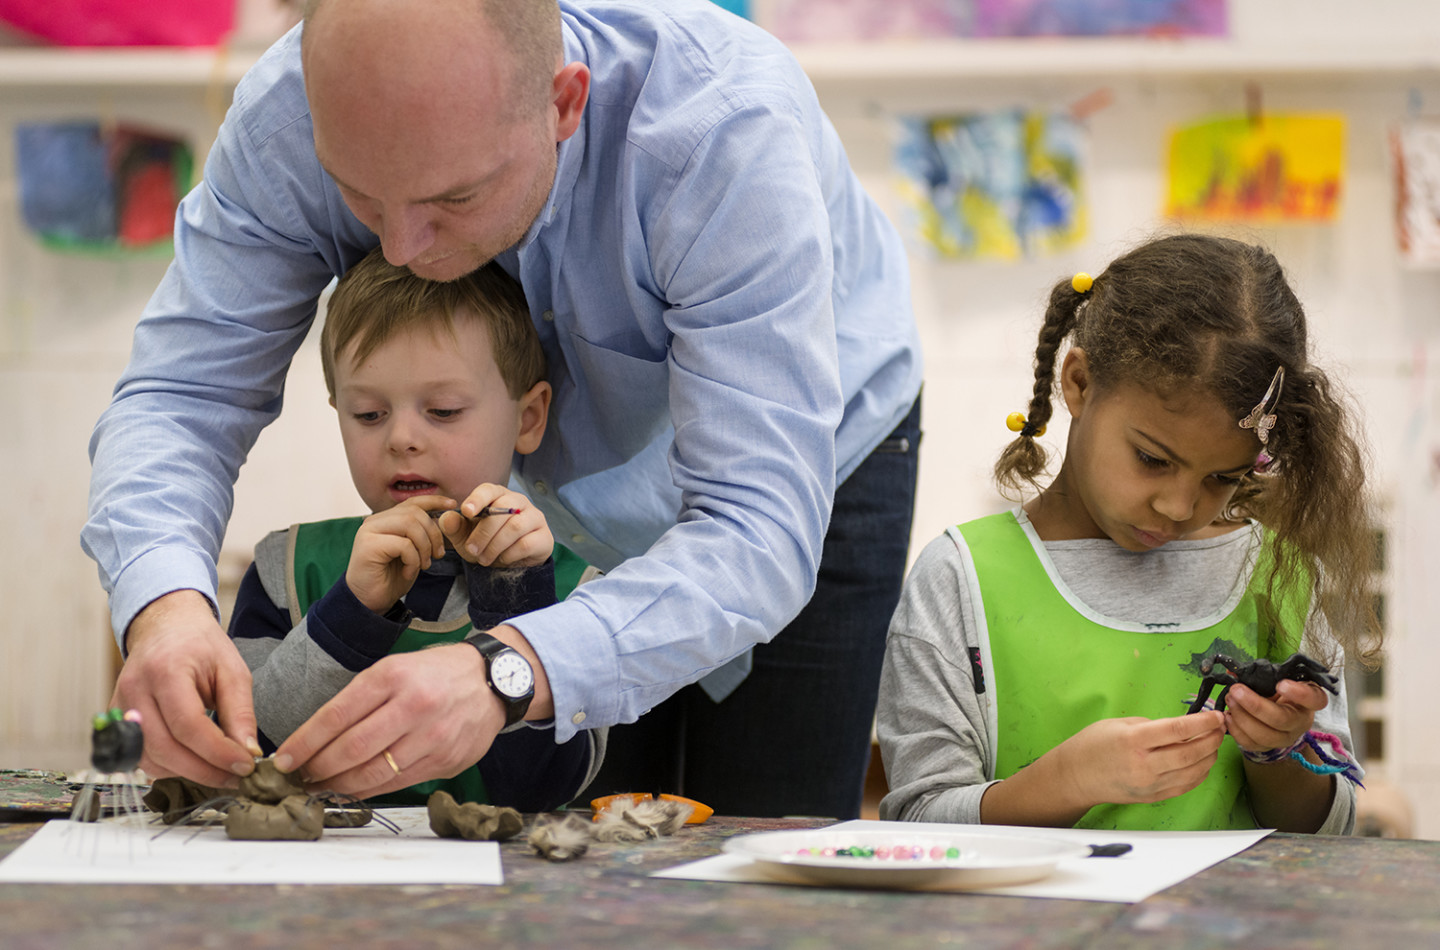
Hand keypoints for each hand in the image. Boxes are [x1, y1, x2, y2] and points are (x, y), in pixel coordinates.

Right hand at [111, 590, 258, 785]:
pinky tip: (194, 764)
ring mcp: (120, 707)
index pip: (188, 725)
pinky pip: (140, 757)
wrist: (166, 628)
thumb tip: (248, 753)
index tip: (245, 765)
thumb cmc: (201, 645)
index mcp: (165, 670)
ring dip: (186, 774)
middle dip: (203, 770)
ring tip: (219, 773)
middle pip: (164, 748)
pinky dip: (168, 767)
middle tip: (234, 777)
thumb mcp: (232, 670)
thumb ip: (240, 712)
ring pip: (148, 759)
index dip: (217, 752)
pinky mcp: (117, 722)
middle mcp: (135, 691)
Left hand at [271, 642, 505, 797]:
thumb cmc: (434, 674)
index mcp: (392, 676)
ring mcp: (432, 736)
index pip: (336, 715)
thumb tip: (316, 737)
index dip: (304, 743)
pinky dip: (368, 790)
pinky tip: (352, 789)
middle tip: (299, 777)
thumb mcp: (394, 669)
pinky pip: (397, 783)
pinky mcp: (445, 760)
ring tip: (320, 787)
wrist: (491, 681)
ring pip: (373, 773)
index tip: (284, 759)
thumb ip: (360, 700)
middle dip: (317, 769)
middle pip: (351, 749)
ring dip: (338, 785)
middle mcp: (412, 705)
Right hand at [345, 495, 453, 612]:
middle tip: (437, 555)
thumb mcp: (413, 552)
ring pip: (410, 525)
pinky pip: (404, 545)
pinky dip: (413, 560)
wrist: (369, 602)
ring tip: (424, 565)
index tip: (452, 505)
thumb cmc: (391, 577)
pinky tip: (408, 572)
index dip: (434, 501)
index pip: (412, 502)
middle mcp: (375, 521)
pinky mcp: (368, 546)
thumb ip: (422, 533)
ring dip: (424, 547)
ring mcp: (369, 532)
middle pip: (414, 513)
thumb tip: (444, 518)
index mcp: (386, 520)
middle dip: (433, 533)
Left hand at [436, 484, 551, 567]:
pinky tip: (503, 559)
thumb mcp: (465, 538)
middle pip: (502, 509)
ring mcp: (535, 518)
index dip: (478, 499)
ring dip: (495, 546)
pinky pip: (525, 544)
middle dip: (483, 533)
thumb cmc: (485, 543)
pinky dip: (509, 555)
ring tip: (484, 559)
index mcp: (498, 496)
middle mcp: (519, 502)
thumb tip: (448, 517)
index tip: (467, 512)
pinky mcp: (544, 536)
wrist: (509, 563)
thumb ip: (454, 527)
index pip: (489, 490)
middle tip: (472, 550)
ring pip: (515, 527)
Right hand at [1055, 712, 1226, 805]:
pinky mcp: (1153, 796)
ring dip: (1209, 756)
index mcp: (1133, 741)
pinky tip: (1203, 762)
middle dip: (1212, 738)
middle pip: (1190, 752)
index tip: (1216, 715)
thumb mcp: (1119, 724)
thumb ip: (1151, 726)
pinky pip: (1185, 786)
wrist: (1076, 776)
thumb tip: (1181, 728)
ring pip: (1193, 771)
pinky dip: (1200, 773)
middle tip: (1221, 728)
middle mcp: (1144, 764)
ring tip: (1214, 743)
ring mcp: (1150, 784)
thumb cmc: (1093, 745)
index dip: (1202, 722)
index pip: (1177, 729)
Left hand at [1223, 680, 1326, 754]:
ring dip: (1242, 717)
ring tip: (1230, 700)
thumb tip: (1233, 672)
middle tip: (1235, 690)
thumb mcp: (1277, 678)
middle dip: (1254, 705)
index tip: (1280, 684)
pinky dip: (1236, 730)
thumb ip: (1262, 673)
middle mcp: (1301, 722)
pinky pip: (1252, 744)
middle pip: (1281, 720)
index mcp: (1309, 700)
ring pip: (1265, 736)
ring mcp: (1286, 738)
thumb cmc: (1278, 689)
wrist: (1278, 709)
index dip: (1299, 693)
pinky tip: (1228, 716)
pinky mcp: (1269, 747)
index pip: (1314, 699)